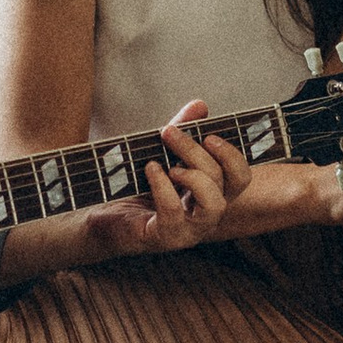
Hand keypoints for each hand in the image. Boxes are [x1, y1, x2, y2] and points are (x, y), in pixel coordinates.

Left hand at [90, 105, 248, 259]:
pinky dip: (163, 186)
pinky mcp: (165, 237)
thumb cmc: (133, 187)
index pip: (240, 178)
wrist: (102, 216)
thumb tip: (200, 105)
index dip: (231, 155)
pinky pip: (174, 211)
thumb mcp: (160, 154)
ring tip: (168, 165)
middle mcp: (206, 215)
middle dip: (198, 153)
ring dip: (193, 176)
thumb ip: (182, 131)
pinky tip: (150, 170)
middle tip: (169, 134)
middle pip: (225, 183)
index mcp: (210, 195)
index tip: (208, 135)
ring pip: (214, 204)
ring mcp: (189, 230)